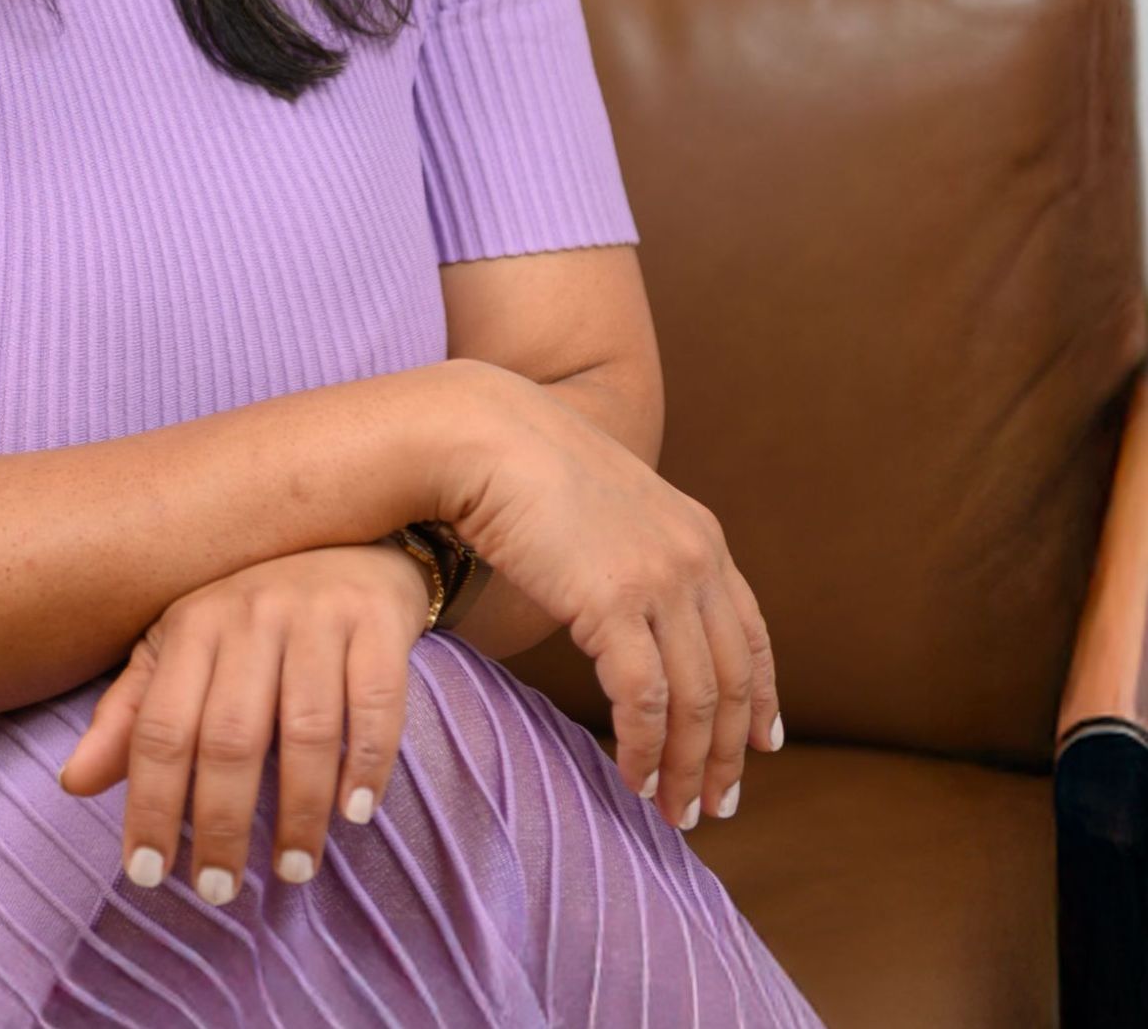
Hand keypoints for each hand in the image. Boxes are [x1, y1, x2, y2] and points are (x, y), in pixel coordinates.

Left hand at [54, 541, 432, 900]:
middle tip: (220, 891)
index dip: (148, 804)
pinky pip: (374, 704)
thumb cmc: (251, 613)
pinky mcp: (376, 620)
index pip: (160, 727)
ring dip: (299, 812)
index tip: (148, 875)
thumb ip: (131, 716)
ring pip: (303, 729)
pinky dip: (366, 764)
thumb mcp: (180, 649)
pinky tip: (355, 814)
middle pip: (229, 736)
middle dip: (221, 824)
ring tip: (292, 869)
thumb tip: (72, 785)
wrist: (347, 537)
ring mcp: (315, 614)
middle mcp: (249, 613)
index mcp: (191, 623)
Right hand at [441, 359, 783, 831]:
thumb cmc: (522, 467)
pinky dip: (643, 748)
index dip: (761, 697)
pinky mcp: (615, 603)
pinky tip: (631, 776)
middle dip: (728, 752)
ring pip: (695, 701)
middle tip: (716, 805)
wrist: (481, 434)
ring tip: (674, 811)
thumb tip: (632, 604)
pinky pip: (643, 700)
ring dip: (687, 766)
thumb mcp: (606, 507)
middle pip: (732, 679)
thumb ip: (634, 552)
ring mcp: (660, 580)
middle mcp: (695, 559)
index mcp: (700, 535)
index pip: (751, 635)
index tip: (763, 746)